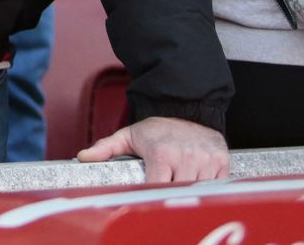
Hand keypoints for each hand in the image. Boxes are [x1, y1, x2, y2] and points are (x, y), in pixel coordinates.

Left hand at [77, 116, 228, 181]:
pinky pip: (217, 185)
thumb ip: (105, 148)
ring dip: (190, 191)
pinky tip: (197, 181)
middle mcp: (185, 157)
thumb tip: (82, 157)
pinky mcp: (222, 161)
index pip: (156, 187)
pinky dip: (208, 187)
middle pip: (178, 192)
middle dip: (170, 194)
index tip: (146, 196)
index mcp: (161, 153)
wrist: (186, 107)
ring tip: (179, 184)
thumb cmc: (156, 128)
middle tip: (163, 192)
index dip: (151, 195)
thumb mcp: (128, 136)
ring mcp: (205, 160)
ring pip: (199, 191)